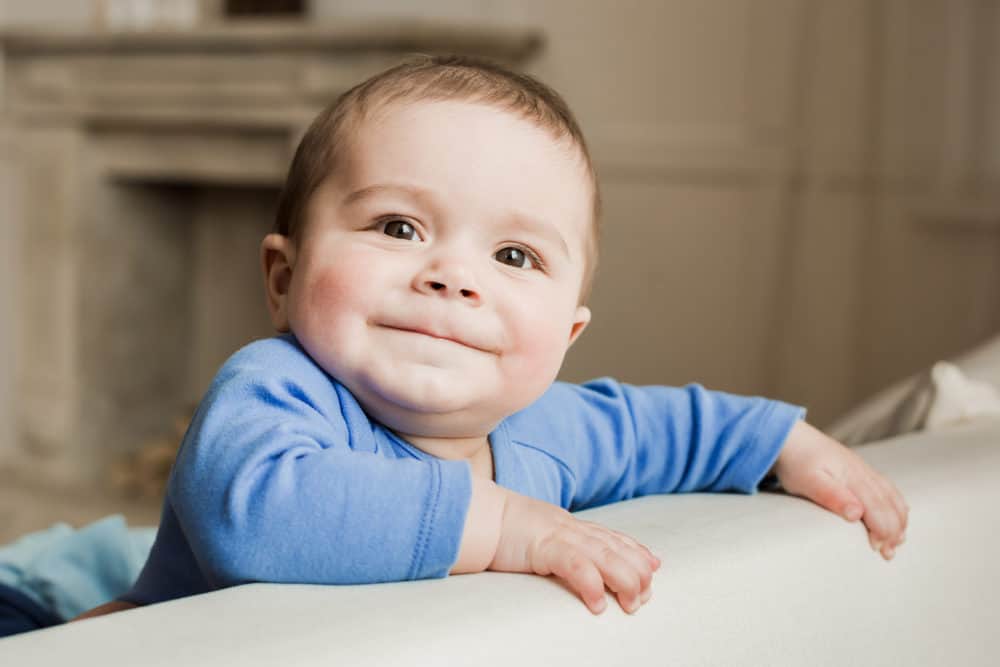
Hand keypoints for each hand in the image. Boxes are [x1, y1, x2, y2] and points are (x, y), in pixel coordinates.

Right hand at [488, 490, 660, 614]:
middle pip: (615, 547)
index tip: (654, 566)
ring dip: (624, 580)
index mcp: (569, 525)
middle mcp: (569, 527)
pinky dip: (590, 583)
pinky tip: (598, 603)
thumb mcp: (537, 536)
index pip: (611, 536)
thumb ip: (558, 546)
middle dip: (637, 571)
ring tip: (633, 603)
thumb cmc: (500, 530)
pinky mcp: (542, 545)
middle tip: (646, 596)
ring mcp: (557, 534)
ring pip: (604, 555)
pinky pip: (573, 564)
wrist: (473, 514)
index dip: (636, 551)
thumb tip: (576, 565)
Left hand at [771, 420, 908, 559]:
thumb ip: (833, 496)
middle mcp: (864, 473)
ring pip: (891, 497)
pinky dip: (896, 506)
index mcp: (853, 478)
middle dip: (893, 531)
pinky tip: (898, 516)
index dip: (882, 531)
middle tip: (889, 554)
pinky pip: (887, 489)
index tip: (879, 549)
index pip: (878, 509)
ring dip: (898, 520)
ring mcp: (864, 471)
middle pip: (888, 505)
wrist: (790, 438)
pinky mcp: (860, 471)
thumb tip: (856, 514)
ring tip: (898, 541)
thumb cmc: (797, 461)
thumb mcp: (809, 481)